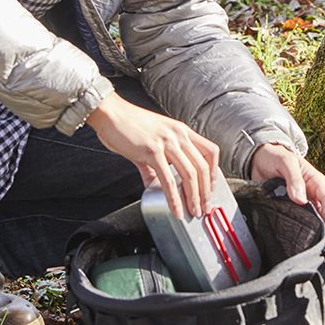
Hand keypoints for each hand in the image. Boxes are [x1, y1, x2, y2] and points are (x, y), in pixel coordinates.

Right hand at [86, 92, 218, 218]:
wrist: (110, 113)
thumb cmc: (128, 124)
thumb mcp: (152, 140)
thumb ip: (156, 163)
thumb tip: (155, 184)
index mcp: (181, 130)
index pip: (210, 151)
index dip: (214, 173)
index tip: (210, 188)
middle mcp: (178, 135)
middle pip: (203, 167)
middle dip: (206, 191)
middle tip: (204, 207)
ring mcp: (166, 142)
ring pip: (190, 174)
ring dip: (194, 197)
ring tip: (193, 211)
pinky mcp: (152, 151)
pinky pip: (167, 180)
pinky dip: (174, 198)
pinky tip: (175, 209)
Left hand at [250, 143, 324, 234]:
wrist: (260, 159)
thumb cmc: (276, 157)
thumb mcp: (285, 162)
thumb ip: (293, 179)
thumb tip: (301, 200)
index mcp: (317, 182)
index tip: (324, 227)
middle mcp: (313, 195)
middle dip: (323, 229)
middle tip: (313, 242)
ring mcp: (303, 204)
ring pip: (315, 223)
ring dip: (311, 232)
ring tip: (302, 243)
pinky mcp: (292, 211)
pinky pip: (299, 223)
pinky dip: (298, 231)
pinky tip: (291, 239)